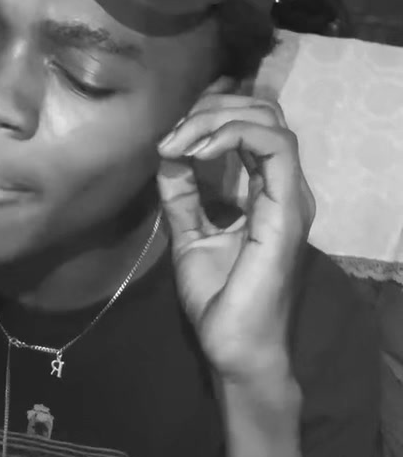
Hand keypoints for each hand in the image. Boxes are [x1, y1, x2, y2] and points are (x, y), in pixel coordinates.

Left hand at [157, 93, 314, 380]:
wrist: (235, 348)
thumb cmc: (219, 301)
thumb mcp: (189, 234)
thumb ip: (182, 194)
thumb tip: (166, 152)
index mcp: (267, 191)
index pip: (251, 125)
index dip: (209, 116)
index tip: (168, 139)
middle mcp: (285, 188)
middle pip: (264, 112)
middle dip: (212, 108)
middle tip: (172, 134)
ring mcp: (290, 198)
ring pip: (270, 121)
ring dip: (217, 120)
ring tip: (180, 143)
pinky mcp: (287, 210)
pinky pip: (274, 147)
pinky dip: (231, 136)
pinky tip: (196, 153)